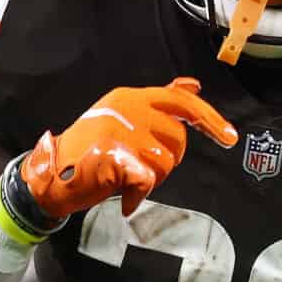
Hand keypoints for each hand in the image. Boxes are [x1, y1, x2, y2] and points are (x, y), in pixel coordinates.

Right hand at [20, 77, 236, 217]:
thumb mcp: (123, 115)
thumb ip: (160, 102)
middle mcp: (129, 108)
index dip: (210, 120)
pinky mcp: (117, 156)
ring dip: (151, 177)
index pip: (182, 102)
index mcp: (131, 96)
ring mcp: (122, 131)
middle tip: (142, 166)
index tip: (230, 137)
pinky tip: (124, 196)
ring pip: (166, 162)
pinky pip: (148, 180)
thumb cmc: (89, 149)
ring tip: (126, 176)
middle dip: (168, 158)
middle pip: (178, 138)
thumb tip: (193, 85)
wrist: (51, 174)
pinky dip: (137, 194)